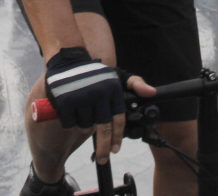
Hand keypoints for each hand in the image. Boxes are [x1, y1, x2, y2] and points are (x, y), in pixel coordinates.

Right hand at [45, 48, 126, 163]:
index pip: (118, 119)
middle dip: (104, 147)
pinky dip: (71, 122)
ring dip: (84, 125)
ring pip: (86, 126)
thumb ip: (135, 83)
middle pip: (103, 129)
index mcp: (113, 89)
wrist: (68, 58)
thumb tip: (152, 93)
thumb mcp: (117, 75)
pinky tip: (70, 111)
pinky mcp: (66, 101)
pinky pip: (71, 123)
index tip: (115, 149)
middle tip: (104, 158)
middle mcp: (99, 93)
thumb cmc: (94, 72)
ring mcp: (82, 97)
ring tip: (82, 111)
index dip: (117, 137)